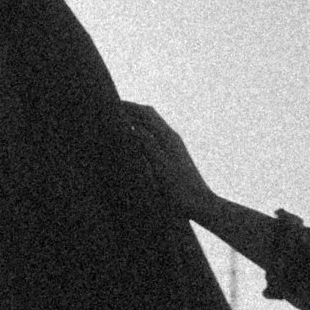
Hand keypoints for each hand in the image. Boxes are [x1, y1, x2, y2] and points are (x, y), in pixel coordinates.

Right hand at [119, 101, 210, 221]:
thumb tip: (130, 124)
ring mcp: (174, 146)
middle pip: (149, 115)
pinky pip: (155, 136)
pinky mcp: (174, 156)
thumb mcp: (159, 166)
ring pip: (153, 125)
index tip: (109, 104)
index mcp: (168, 137)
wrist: (200, 205)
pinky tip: (134, 141)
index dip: (128, 106)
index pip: (145, 113)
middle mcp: (172, 137)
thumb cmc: (179, 190)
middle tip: (111, 109)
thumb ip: (146, 144)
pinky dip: (141, 132)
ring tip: (119, 121)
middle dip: (131, 109)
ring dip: (137, 119)